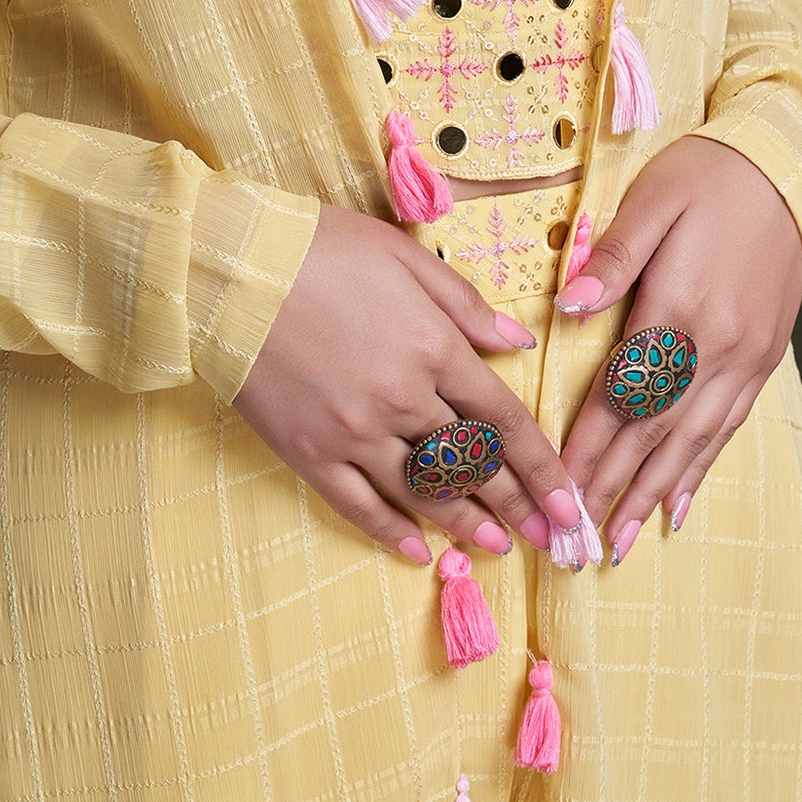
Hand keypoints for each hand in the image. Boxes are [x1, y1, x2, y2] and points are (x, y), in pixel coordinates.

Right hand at [234, 202, 583, 565]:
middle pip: (473, 465)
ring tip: (498, 549)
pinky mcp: (311, 454)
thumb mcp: (403, 256)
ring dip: (465, 524)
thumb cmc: (319, 248)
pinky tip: (419, 553)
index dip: (542, 466)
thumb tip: (515, 342)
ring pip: (424, 493)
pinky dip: (392, 533)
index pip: (503, 419)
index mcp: (432, 346)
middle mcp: (403, 399)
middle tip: (551, 540)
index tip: (571, 502)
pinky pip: (360, 507)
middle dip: (518, 506)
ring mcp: (355, 433)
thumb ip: (463, 303)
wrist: (230, 269)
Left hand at [557, 135, 801, 562]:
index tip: (557, 485)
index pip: (623, 393)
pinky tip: (677, 501)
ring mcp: (745, 358)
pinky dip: (700, 470)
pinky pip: (728, 427)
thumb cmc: (708, 177)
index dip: (588, 443)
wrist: (786, 170)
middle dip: (613, 487)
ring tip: (621, 540)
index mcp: (679, 307)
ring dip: (653, 493)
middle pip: (655, 431)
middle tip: (577, 540)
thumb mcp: (653, 201)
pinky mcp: (764, 359)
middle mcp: (716, 346)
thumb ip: (613, 259)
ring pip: (693, 442)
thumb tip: (568, 306)